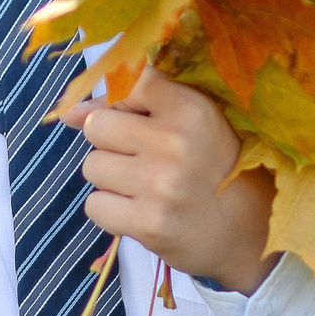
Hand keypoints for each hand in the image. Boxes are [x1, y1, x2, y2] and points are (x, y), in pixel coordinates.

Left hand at [62, 68, 278, 295]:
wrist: (248, 232)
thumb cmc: (212, 169)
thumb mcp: (191, 123)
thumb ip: (130, 107)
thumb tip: (67, 112)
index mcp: (192, 108)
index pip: (129, 83)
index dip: (123, 103)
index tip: (141, 121)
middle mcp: (175, 143)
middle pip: (97, 126)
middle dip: (111, 143)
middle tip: (143, 159)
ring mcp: (160, 185)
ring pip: (92, 166)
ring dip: (111, 178)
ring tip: (145, 187)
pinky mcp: (148, 223)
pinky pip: (95, 205)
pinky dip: (111, 210)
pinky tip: (140, 210)